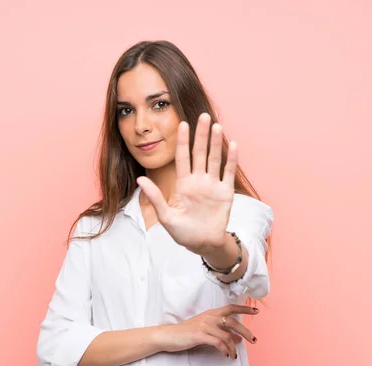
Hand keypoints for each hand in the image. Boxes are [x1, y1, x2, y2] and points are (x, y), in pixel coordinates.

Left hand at [137, 113, 238, 254]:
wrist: (203, 244)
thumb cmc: (183, 233)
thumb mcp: (166, 216)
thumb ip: (155, 197)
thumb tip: (139, 180)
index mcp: (183, 184)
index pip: (183, 157)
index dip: (182, 141)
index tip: (182, 124)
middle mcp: (199, 181)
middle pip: (200, 153)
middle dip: (201, 135)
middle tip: (203, 116)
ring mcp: (213, 185)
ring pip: (215, 159)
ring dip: (215, 143)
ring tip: (216, 125)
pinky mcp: (225, 193)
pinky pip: (228, 173)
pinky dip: (231, 159)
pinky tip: (232, 144)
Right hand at [158, 305, 258, 358]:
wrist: (169, 335)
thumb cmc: (187, 332)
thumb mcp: (206, 329)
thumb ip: (222, 332)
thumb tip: (238, 337)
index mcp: (211, 313)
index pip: (231, 308)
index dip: (244, 309)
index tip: (256, 311)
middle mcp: (210, 317)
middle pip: (233, 321)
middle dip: (246, 331)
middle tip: (254, 340)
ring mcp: (205, 325)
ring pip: (227, 335)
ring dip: (233, 347)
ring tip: (234, 355)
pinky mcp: (200, 335)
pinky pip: (218, 342)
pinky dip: (225, 349)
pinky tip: (226, 355)